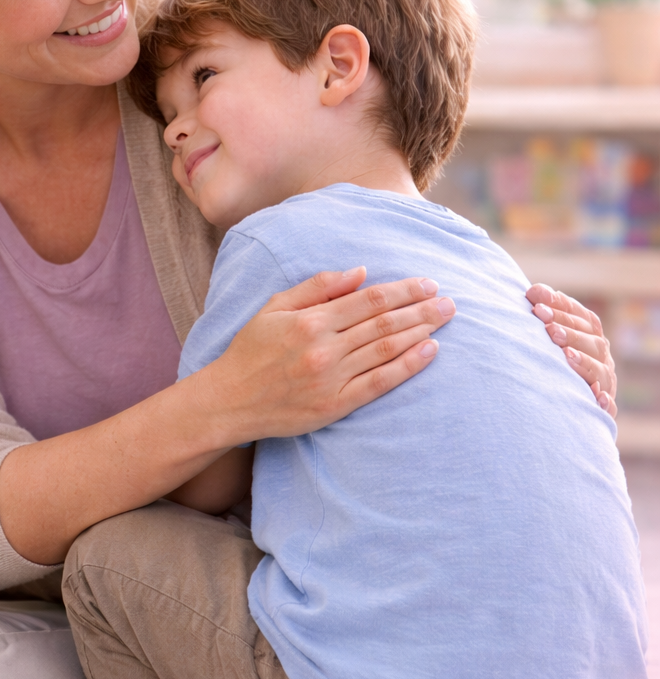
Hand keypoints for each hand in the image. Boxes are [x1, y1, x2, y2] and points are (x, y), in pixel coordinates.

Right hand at [195, 267, 455, 443]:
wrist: (229, 401)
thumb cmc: (251, 350)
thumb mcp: (275, 307)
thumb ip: (318, 287)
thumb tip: (361, 272)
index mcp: (310, 320)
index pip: (368, 300)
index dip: (402, 290)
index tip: (427, 283)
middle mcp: (324, 348)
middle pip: (384, 323)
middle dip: (421, 309)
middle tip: (450, 301)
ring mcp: (331, 379)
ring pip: (386, 349)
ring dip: (421, 332)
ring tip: (445, 320)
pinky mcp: (335, 406)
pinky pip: (380, 383)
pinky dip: (408, 366)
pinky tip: (429, 352)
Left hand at [526, 284, 617, 416]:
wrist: (552, 401)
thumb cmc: (547, 359)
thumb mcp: (546, 335)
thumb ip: (543, 311)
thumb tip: (533, 291)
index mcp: (590, 335)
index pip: (581, 317)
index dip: (561, 306)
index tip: (535, 301)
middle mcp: (600, 355)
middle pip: (592, 340)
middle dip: (569, 332)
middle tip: (547, 328)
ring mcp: (604, 381)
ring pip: (600, 369)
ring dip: (584, 361)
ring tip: (566, 355)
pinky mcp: (602, 407)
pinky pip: (608, 406)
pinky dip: (605, 401)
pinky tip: (596, 396)